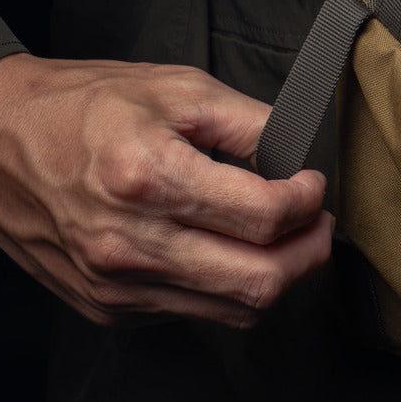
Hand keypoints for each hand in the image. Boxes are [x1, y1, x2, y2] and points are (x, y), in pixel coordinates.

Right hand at [0, 53, 332, 328]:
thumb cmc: (82, 107)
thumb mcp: (177, 88)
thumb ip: (250, 124)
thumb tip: (298, 159)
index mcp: (149, 177)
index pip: (265, 216)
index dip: (308, 202)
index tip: (311, 185)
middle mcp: (131, 243)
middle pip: (260, 281)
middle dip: (310, 253)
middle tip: (318, 224)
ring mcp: (117, 284)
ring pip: (235, 311)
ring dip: (278, 277)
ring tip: (284, 239)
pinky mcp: (108, 307)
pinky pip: (194, 313)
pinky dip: (226, 287)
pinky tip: (227, 251)